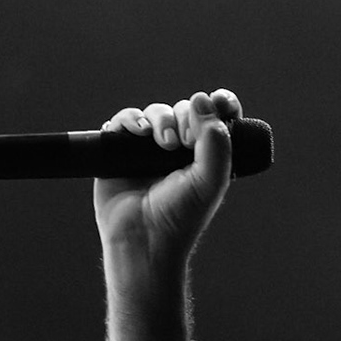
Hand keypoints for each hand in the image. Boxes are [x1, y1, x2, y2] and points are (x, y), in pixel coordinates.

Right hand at [94, 89, 243, 275]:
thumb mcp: (210, 181)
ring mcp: (148, 148)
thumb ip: (216, 142)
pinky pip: (124, 121)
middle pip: (185, 109)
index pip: (218, 117)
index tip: (220, 101)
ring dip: (160, 119)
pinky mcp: (120, 151)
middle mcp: (179, 148)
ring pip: (156, 112)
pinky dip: (129, 120)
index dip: (220, 103)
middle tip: (185, 142)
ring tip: (161, 142)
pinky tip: (136, 132)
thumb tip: (202, 99)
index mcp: (206, 154)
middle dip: (186, 117)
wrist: (142, 241)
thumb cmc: (181, 217)